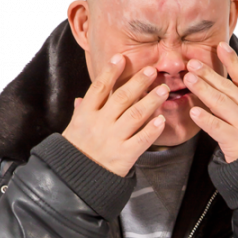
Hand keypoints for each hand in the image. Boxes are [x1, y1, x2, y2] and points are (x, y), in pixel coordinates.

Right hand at [63, 54, 169, 176]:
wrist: (76, 179)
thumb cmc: (76, 151)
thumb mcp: (73, 128)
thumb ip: (81, 112)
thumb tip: (81, 98)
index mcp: (86, 114)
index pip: (99, 87)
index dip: (111, 71)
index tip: (121, 58)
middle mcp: (100, 123)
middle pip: (122, 97)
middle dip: (138, 82)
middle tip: (152, 70)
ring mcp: (113, 139)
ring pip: (136, 115)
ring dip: (151, 101)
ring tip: (164, 90)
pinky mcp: (125, 155)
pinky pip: (142, 139)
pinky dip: (152, 129)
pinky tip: (162, 119)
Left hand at [185, 42, 237, 163]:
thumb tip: (219, 80)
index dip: (232, 61)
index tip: (220, 46)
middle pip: (228, 88)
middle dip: (209, 75)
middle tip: (192, 64)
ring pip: (221, 103)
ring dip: (203, 89)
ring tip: (189, 80)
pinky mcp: (236, 141)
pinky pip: (217, 127)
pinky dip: (205, 119)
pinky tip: (193, 111)